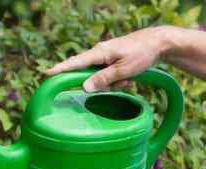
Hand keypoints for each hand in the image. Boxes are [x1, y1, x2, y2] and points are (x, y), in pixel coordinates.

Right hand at [45, 26, 172, 91]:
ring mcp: (105, 57)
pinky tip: (128, 79)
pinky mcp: (112, 61)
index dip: (60, 69)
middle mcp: (99, 53)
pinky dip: (117, 80)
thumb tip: (84, 87)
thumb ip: (103, 79)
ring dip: (112, 83)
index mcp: (99, 53)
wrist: (159, 43)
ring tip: (128, 80)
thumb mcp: (123, 70)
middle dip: (101, 84)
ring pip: (99, 78)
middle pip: (88, 74)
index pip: (75, 63)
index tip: (46, 74)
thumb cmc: (141, 54)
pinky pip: (107, 76)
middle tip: (121, 82)